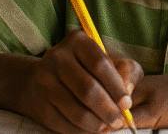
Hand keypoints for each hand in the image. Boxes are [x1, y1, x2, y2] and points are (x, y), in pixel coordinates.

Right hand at [17, 29, 143, 133]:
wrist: (41, 78)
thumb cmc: (86, 68)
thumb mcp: (109, 60)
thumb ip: (126, 70)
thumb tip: (128, 92)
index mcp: (77, 41)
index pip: (100, 65)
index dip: (116, 87)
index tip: (127, 104)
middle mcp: (57, 58)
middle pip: (88, 90)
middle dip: (108, 110)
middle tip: (119, 120)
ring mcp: (44, 83)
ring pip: (77, 111)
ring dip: (97, 124)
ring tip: (107, 126)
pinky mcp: (39, 106)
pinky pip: (65, 124)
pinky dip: (82, 130)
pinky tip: (92, 128)